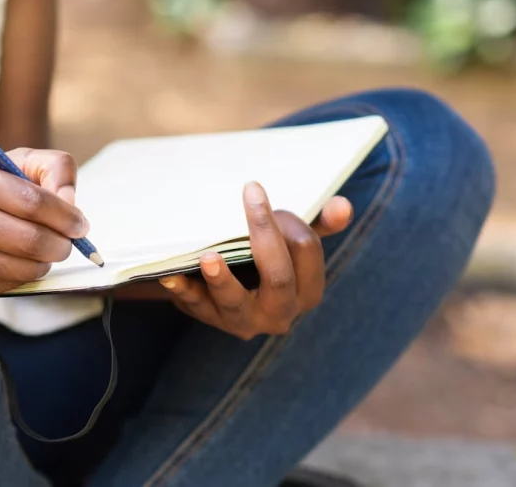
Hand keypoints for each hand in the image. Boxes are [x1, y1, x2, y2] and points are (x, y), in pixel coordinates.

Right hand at [0, 148, 87, 302]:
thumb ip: (51, 168)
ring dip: (46, 263)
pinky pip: (8, 285)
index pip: (32, 201)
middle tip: (67, 242)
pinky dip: (24, 276)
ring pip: (22, 268)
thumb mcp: (10, 163)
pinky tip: (19, 262)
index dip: (65, 216)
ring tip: (45, 252)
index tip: (79, 224)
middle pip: (30, 239)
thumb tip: (70, 201)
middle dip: (61, 244)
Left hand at [159, 182, 352, 339]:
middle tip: (250, 197)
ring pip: (235, 303)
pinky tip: (170, 276)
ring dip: (221, 279)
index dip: (288, 222)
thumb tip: (344, 206)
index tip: (262, 195)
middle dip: (265, 236)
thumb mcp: (293, 244)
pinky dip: (183, 290)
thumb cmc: (266, 260)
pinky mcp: (208, 317)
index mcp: (307, 292)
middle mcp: (279, 313)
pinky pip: (194, 305)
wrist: (225, 287)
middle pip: (278, 277)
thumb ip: (318, 226)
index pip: (306, 252)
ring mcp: (242, 320)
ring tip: (209, 257)